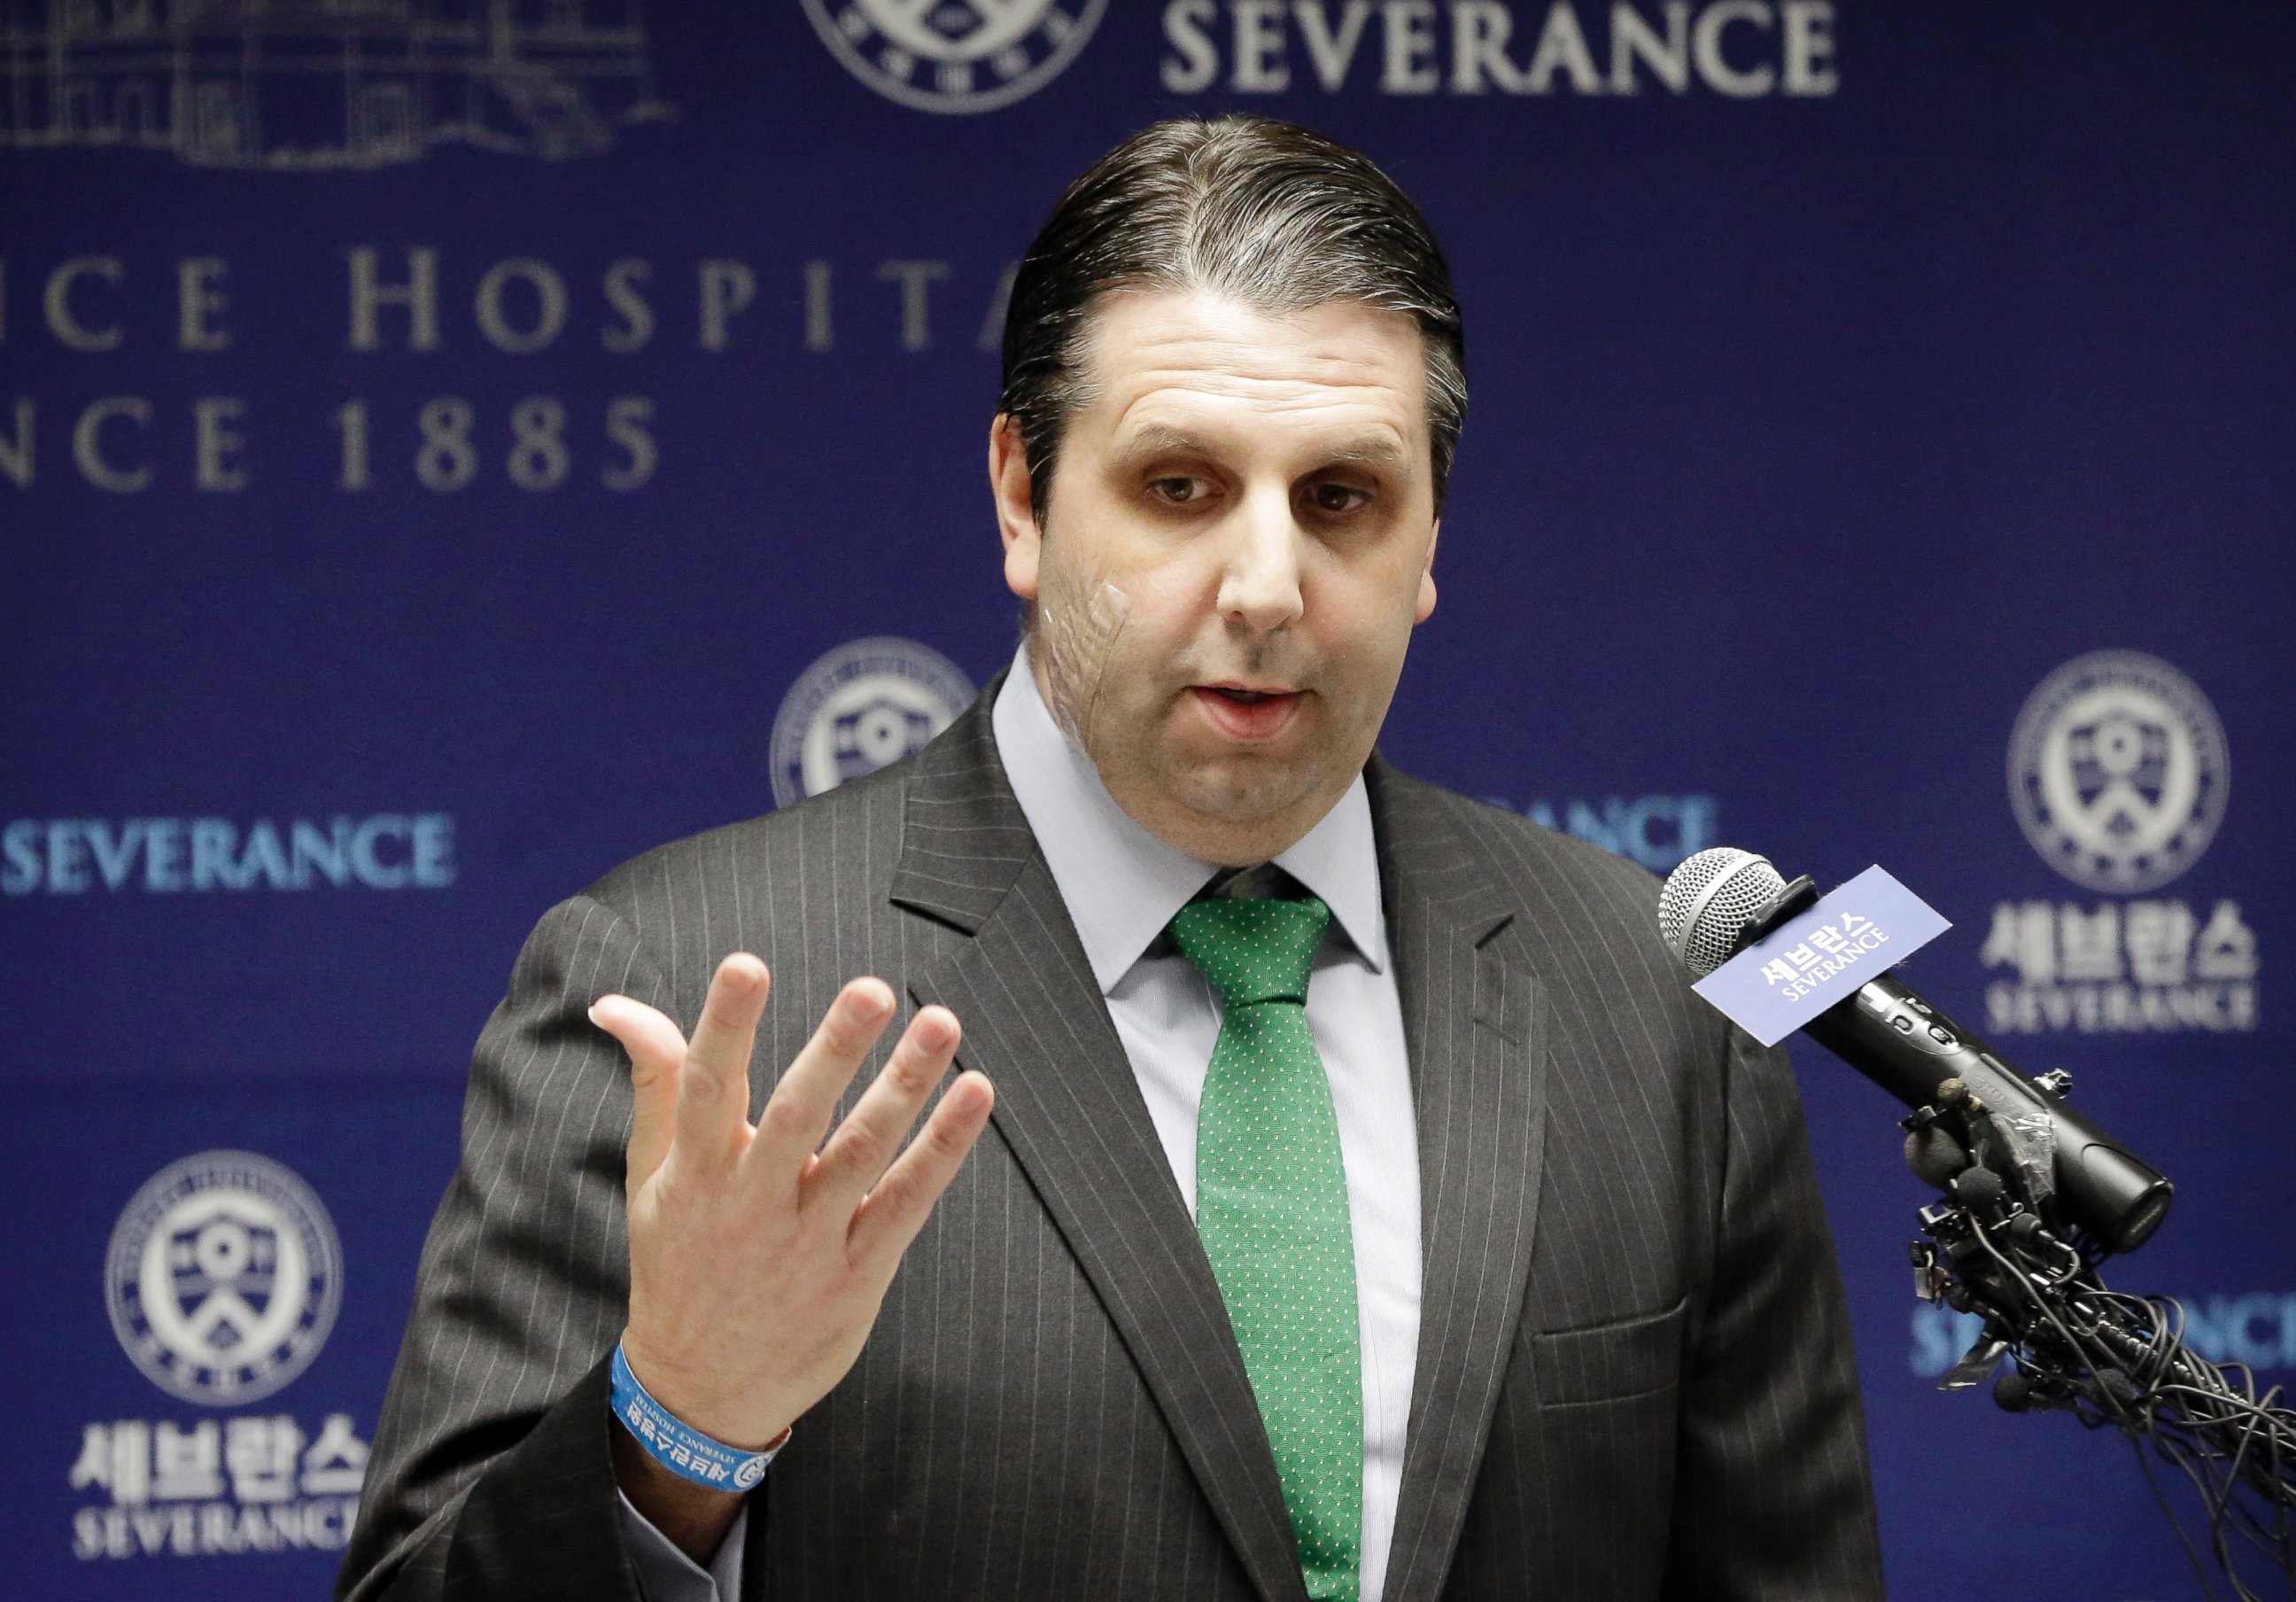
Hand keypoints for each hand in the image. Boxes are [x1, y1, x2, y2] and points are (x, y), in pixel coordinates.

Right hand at [589, 956, 992, 1548]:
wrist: (701, 1392)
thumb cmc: (679, 1261)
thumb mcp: (652, 1177)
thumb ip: (654, 1081)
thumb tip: (616, 1002)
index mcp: (695, 1173)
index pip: (705, 1087)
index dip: (725, 1025)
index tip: (746, 964)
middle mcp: (752, 1204)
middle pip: (796, 1118)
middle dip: (834, 1052)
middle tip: (873, 989)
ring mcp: (808, 1242)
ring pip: (862, 1154)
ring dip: (906, 1087)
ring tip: (942, 1023)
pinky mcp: (858, 1273)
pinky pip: (907, 1202)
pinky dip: (943, 1148)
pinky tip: (974, 1094)